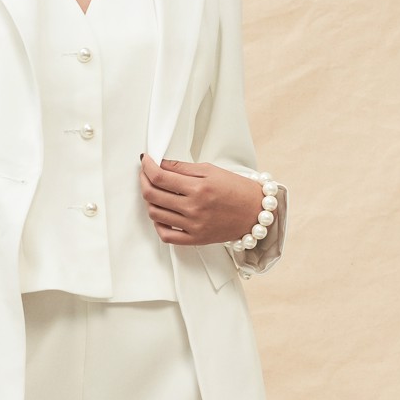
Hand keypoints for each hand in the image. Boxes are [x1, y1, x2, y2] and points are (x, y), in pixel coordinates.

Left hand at [139, 155, 269, 246]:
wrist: (255, 212)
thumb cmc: (236, 189)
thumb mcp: (211, 170)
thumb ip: (183, 168)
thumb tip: (160, 164)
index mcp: (198, 188)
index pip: (160, 177)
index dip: (147, 166)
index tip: (145, 160)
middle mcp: (193, 208)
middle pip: (152, 195)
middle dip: (143, 180)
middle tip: (145, 174)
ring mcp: (193, 226)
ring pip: (155, 214)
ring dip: (149, 200)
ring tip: (155, 192)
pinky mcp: (195, 239)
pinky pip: (166, 235)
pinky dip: (157, 224)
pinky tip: (161, 214)